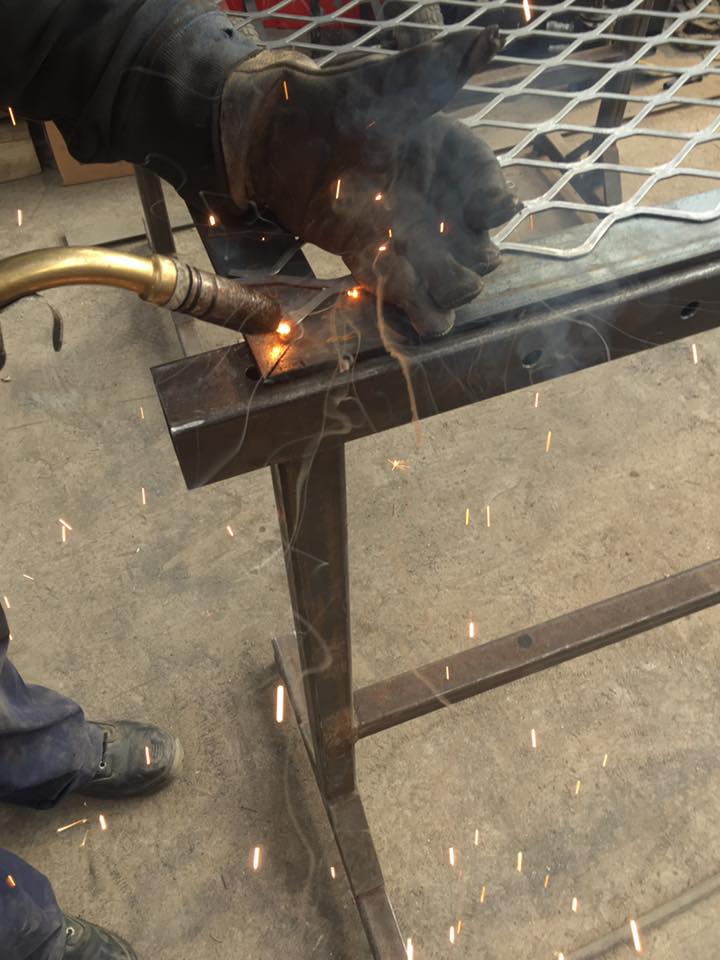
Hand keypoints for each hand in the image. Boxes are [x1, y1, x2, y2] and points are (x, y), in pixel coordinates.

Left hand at [221, 29, 520, 337]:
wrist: (276, 139)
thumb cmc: (336, 103)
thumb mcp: (388, 84)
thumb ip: (438, 68)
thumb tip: (493, 35)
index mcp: (452, 163)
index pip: (492, 194)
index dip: (492, 207)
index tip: (482, 209)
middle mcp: (439, 206)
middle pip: (478, 250)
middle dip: (469, 259)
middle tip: (447, 254)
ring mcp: (410, 240)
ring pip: (448, 283)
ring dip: (442, 291)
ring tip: (423, 288)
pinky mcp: (374, 262)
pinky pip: (404, 295)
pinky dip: (408, 303)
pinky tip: (403, 303)